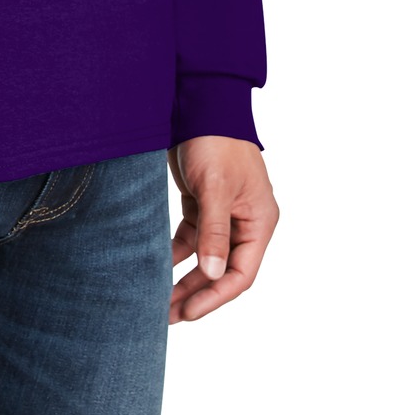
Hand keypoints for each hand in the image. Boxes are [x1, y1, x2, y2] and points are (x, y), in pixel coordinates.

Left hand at [167, 135, 278, 322]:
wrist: (200, 99)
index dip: (215, 296)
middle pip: (221, 269)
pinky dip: (175, 252)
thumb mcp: (215, 187)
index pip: (241, 273)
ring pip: (204, 257)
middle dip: (195, 292)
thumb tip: (213, 273)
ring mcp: (223, 213)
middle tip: (167, 315)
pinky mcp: (202, 202)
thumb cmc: (216, 139)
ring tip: (158, 299)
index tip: (188, 312)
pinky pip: (190, 237)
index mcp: (259, 221)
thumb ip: (214, 231)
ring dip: (183, 277)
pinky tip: (156, 265)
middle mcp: (244, 221)